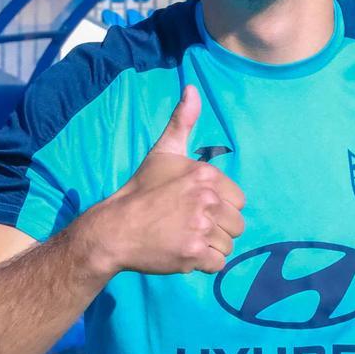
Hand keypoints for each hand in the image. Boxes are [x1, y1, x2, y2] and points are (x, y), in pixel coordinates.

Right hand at [89, 85, 245, 275]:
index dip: (221, 208)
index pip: (239, 201)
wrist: (115, 228)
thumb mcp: (163, 151)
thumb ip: (182, 121)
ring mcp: (201, 227)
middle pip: (237, 225)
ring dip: (210, 247)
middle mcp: (208, 200)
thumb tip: (192, 88)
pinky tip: (184, 253)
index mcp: (206, 175)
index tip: (197, 208)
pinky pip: (218, 264)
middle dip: (218, 229)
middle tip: (190, 226)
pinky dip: (204, 264)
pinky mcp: (193, 253)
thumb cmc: (141, 190)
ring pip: (228, 245)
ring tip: (186, 239)